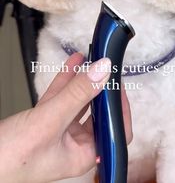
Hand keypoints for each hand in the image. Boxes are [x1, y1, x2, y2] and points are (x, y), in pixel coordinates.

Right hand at [0, 53, 131, 182]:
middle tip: (105, 66)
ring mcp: (57, 132)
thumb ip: (77, 95)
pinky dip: (66, 80)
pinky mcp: (42, 122)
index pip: (115, 132)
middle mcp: (73, 145)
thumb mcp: (49, 122)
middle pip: (97, 113)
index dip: (120, 108)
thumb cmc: (10, 159)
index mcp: (82, 155)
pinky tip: (73, 63)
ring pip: (77, 101)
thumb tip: (103, 71)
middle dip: (101, 88)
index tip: (118, 83)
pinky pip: (60, 98)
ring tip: (92, 57)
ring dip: (83, 80)